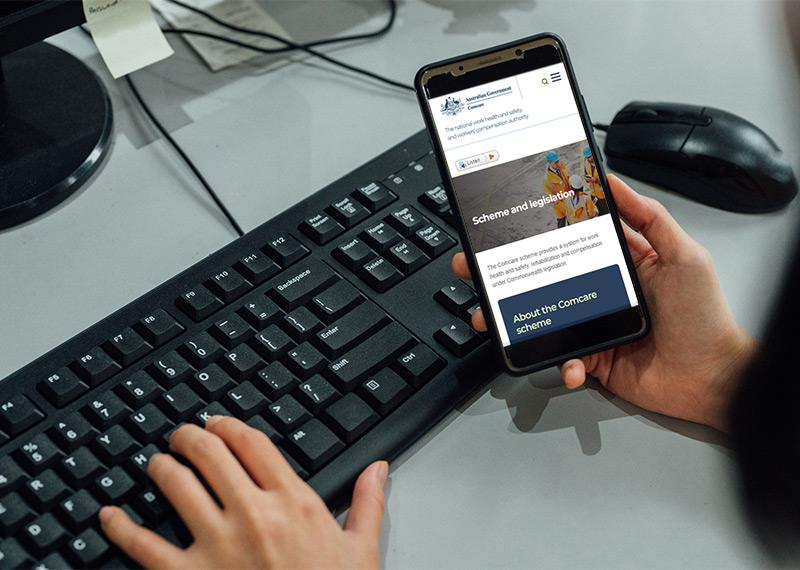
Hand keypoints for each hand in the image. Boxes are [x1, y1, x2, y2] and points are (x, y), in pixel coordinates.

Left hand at [99, 417, 386, 568]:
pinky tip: (109, 516)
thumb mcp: (360, 549)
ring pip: (176, 484)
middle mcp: (253, 514)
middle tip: (183, 436)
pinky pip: (143, 546)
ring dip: (161, 466)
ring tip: (157, 464)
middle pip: (210, 452)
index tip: (219, 423)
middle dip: (190, 436)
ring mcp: (217, 545)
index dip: (229, 424)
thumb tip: (378, 469)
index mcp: (294, 502)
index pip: (252, 442)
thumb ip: (367, 503)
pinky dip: (120, 527)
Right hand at [453, 174, 755, 431]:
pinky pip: (565, 359)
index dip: (540, 230)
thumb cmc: (704, 317)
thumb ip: (650, 217)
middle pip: (546, 278)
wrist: (711, 379)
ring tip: (490, 318)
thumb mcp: (683, 256)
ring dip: (514, 320)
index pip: (572, 239)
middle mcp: (602, 291)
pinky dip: (562, 365)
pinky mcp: (593, 359)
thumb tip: (615, 181)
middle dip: (507, 274)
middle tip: (475, 267)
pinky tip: (571, 365)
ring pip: (543, 319)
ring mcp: (595, 326)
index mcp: (621, 262)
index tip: (510, 222)